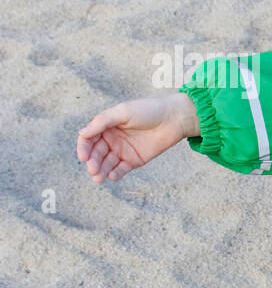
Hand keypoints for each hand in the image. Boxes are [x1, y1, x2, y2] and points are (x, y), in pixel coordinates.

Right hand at [77, 93, 197, 182]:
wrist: (174, 118)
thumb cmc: (148, 110)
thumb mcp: (123, 112)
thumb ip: (102, 122)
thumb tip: (82, 133)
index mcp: (106, 126)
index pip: (88, 139)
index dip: (83, 148)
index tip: (83, 157)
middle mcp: (112, 139)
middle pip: (96, 153)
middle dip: (93, 163)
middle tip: (93, 170)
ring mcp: (122, 150)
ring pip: (107, 163)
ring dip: (101, 171)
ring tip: (99, 177)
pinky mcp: (134, 160)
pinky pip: (121, 169)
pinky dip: (115, 174)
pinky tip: (112, 176)